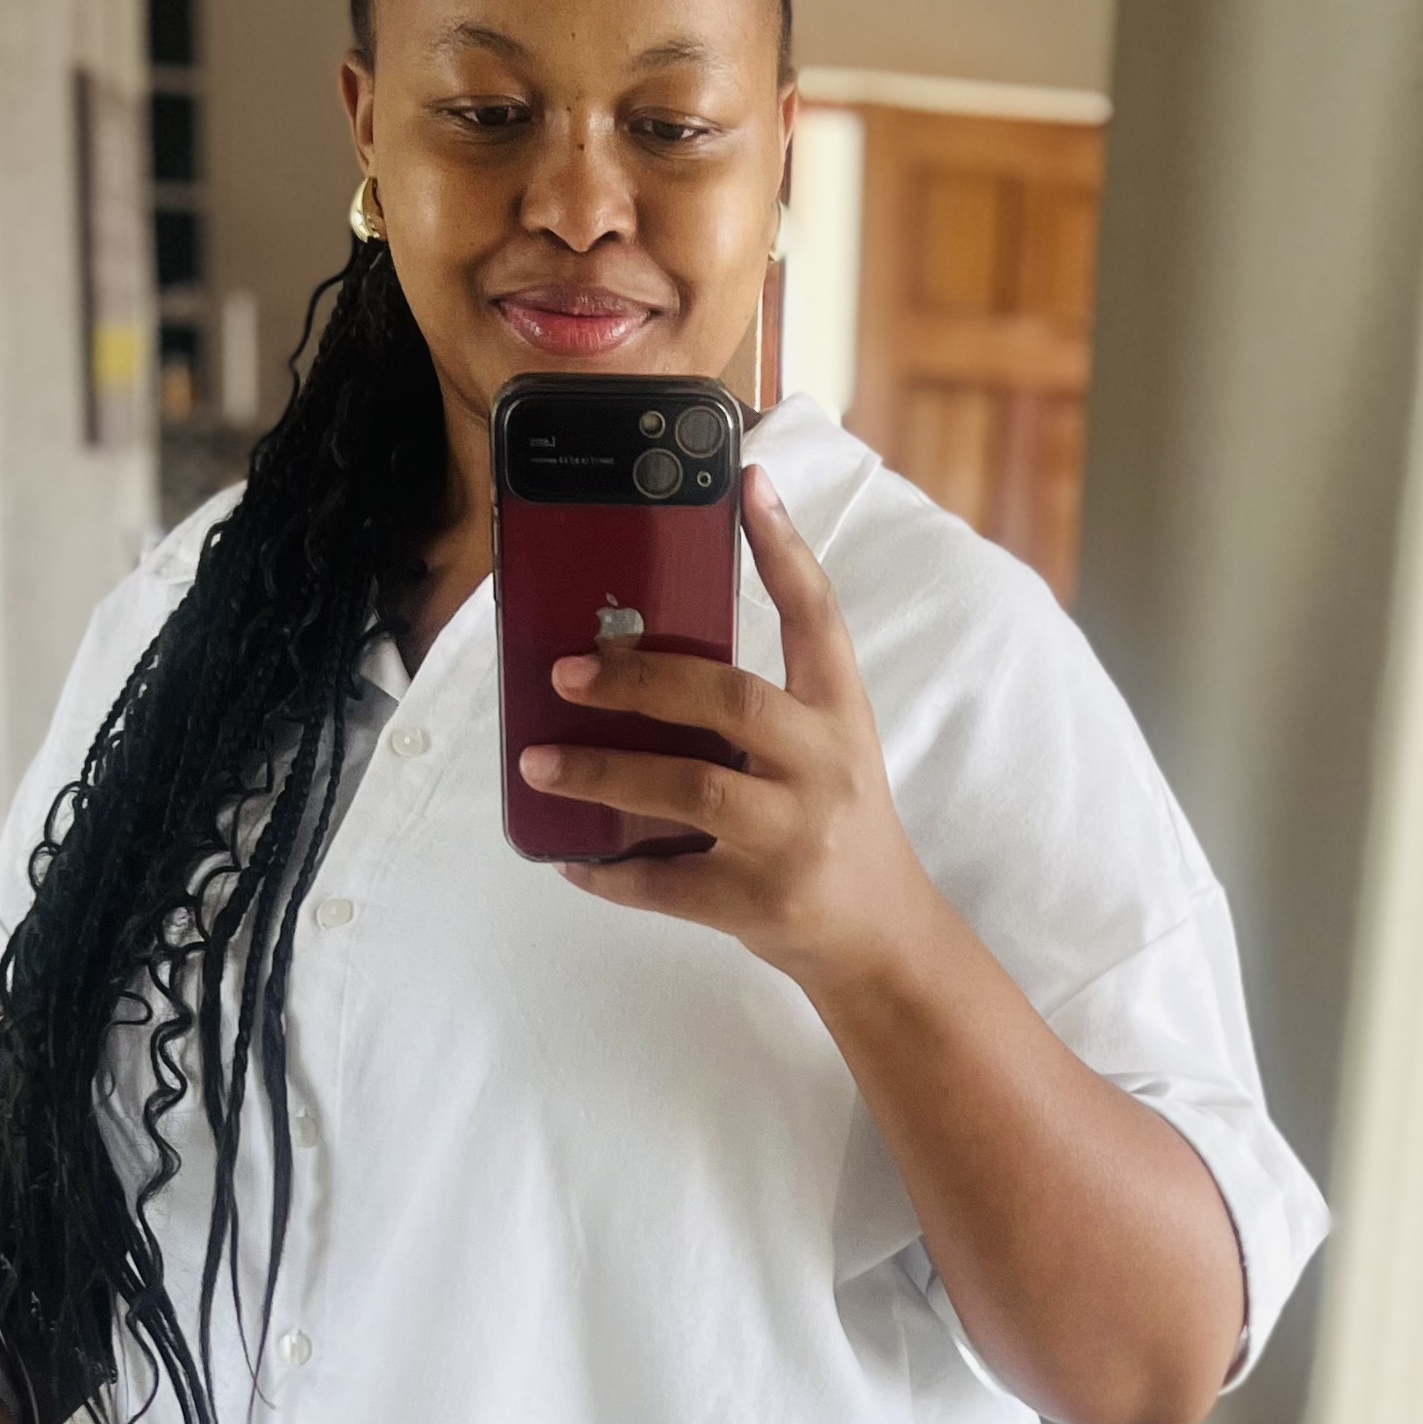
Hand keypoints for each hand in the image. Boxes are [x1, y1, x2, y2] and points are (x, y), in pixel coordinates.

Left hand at [520, 468, 942, 996]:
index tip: (747, 483)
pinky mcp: (759, 904)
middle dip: (641, 681)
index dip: (784, 548)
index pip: (819, 619)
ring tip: (539, 762)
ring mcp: (793, 840)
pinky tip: (569, 854)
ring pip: (689, 792)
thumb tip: (636, 653)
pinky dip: (609, 869)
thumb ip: (759, 706)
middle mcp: (822, 769)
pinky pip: (666, 883)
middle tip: (567, 671)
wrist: (882, 940)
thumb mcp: (825, 751)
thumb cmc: (837, 829)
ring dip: (603, 774)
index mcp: (839, 718)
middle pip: (731, 702)